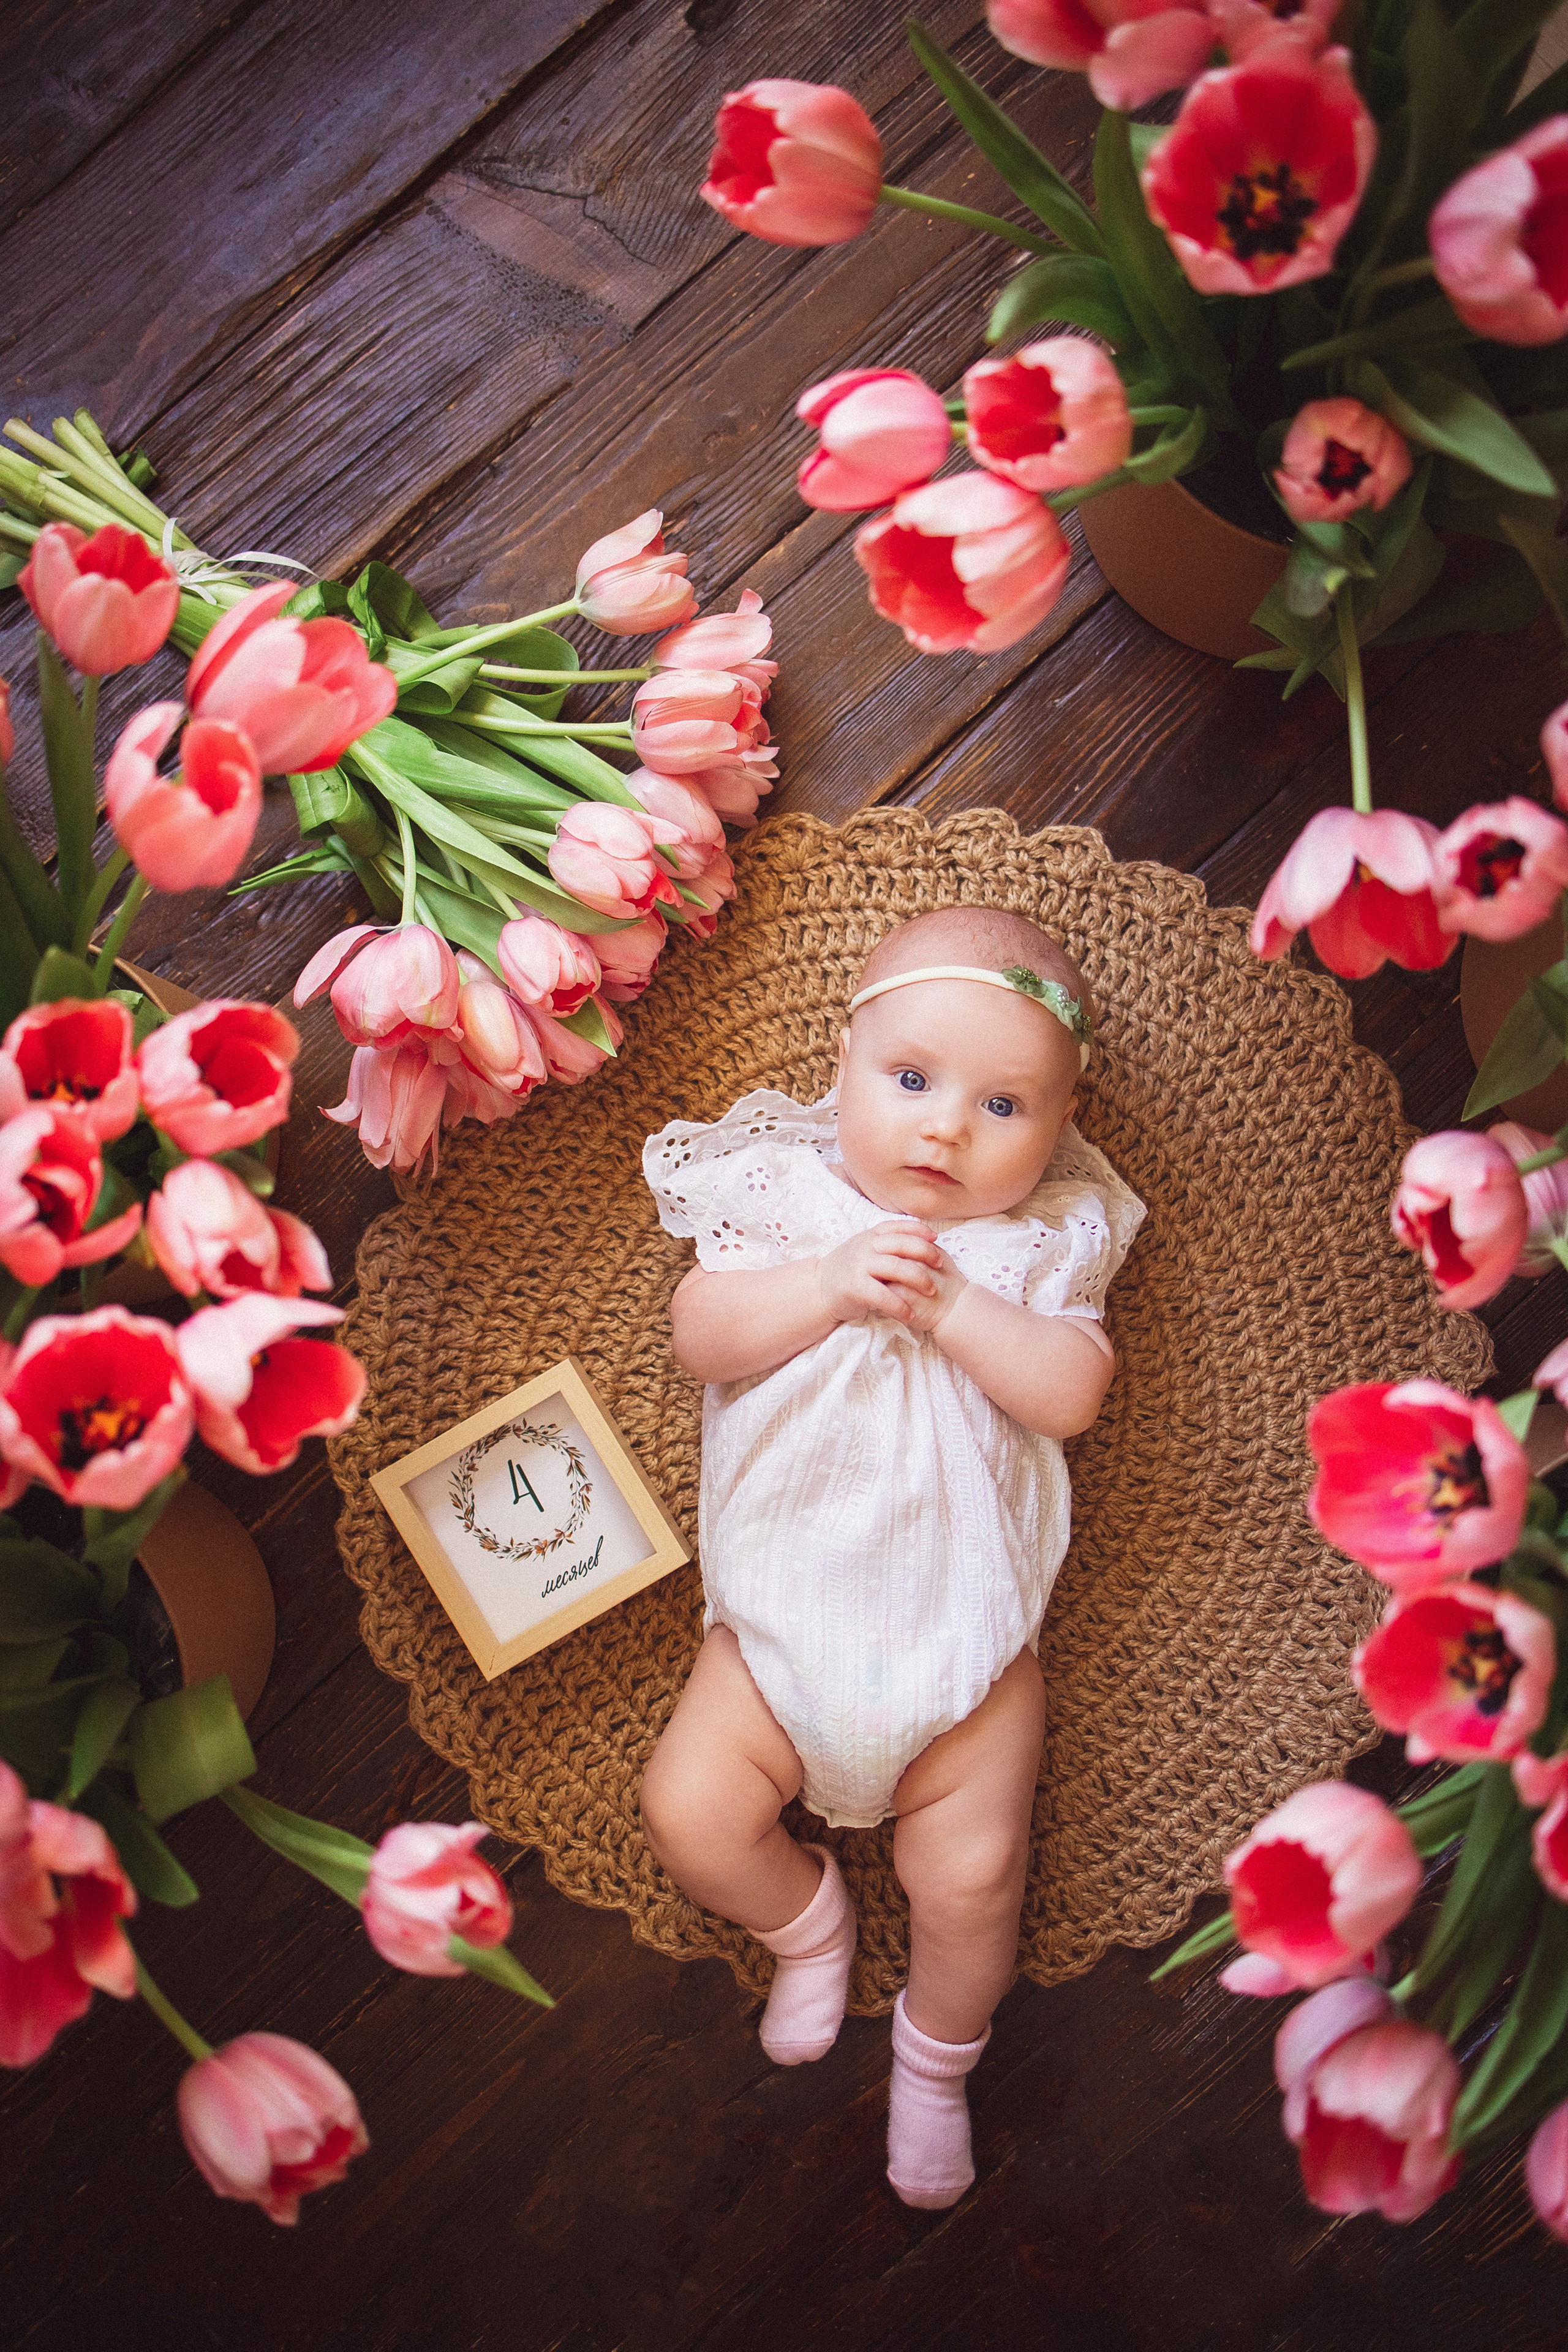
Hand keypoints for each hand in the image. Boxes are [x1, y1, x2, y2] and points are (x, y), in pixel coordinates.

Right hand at [817, 1222, 966, 1331]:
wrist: (820, 1289)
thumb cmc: (849, 1269)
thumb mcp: (865, 1248)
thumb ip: (887, 1243)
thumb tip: (921, 1239)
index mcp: (871, 1235)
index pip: (899, 1227)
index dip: (920, 1231)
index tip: (936, 1239)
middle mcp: (866, 1246)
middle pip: (903, 1244)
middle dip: (926, 1253)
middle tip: (941, 1265)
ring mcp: (860, 1265)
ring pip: (897, 1268)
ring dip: (919, 1279)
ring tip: (932, 1291)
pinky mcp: (856, 1287)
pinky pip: (883, 1296)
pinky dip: (900, 1306)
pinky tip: (910, 1315)